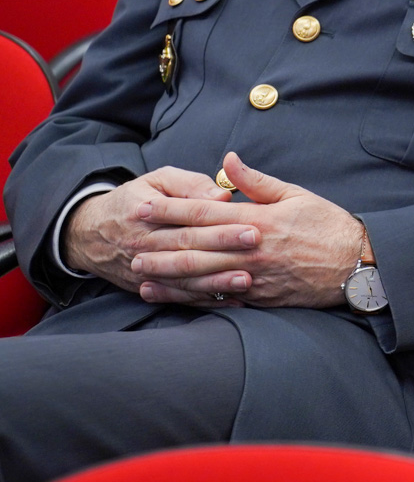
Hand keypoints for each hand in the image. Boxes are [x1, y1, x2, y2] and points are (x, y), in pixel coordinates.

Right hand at [61, 166, 238, 290]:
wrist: (88, 232)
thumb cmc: (135, 199)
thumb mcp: (157, 180)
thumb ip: (189, 184)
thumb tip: (221, 195)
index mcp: (146, 214)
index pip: (188, 221)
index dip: (220, 225)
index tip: (252, 226)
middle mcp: (143, 245)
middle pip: (188, 249)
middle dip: (224, 250)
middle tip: (256, 248)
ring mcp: (143, 270)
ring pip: (183, 278)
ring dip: (216, 282)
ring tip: (246, 280)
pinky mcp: (145, 287)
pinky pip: (177, 296)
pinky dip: (204, 300)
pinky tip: (231, 300)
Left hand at [126, 152, 366, 307]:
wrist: (358, 265)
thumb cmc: (329, 225)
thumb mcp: (297, 194)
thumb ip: (257, 181)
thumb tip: (227, 162)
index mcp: (259, 220)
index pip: (205, 213)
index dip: (170, 210)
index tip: (144, 206)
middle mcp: (252, 249)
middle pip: (196, 247)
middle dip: (159, 244)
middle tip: (128, 242)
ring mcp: (254, 276)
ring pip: (201, 275)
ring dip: (167, 274)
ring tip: (140, 270)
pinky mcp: (260, 296)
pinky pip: (218, 296)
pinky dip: (189, 296)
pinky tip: (169, 294)